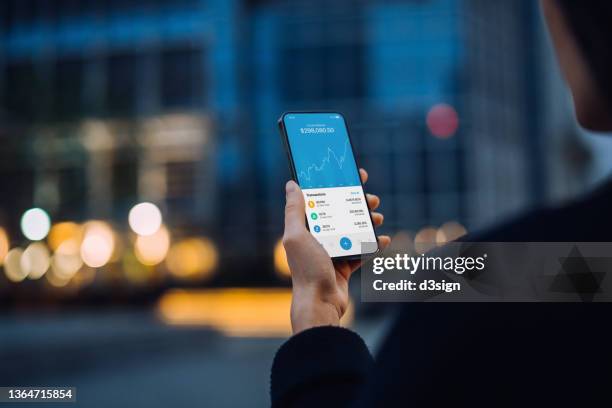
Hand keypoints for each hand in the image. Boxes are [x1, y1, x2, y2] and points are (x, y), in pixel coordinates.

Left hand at [283, 169, 390, 333]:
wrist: (320, 302)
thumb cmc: (307, 270)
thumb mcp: (296, 236)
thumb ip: (294, 210)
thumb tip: (292, 184)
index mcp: (305, 228)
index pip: (320, 200)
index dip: (334, 186)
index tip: (350, 175)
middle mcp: (317, 238)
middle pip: (340, 212)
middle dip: (357, 202)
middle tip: (371, 197)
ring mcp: (332, 251)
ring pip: (353, 229)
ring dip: (367, 220)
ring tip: (378, 217)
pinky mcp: (345, 265)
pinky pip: (362, 249)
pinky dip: (373, 243)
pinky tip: (383, 238)